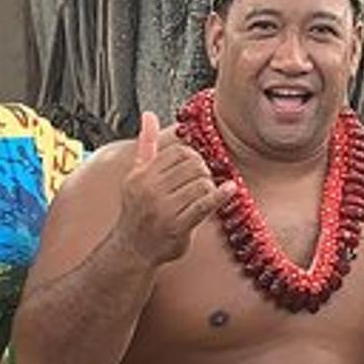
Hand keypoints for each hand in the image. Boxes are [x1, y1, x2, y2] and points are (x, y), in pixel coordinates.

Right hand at [116, 111, 233, 266]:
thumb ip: (146, 144)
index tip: (196, 166)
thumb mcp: (137, 175)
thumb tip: (149, 115)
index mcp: (141, 174)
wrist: (133, 249)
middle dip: (204, 171)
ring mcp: (163, 209)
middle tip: (204, 180)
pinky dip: (221, 195)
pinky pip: (205, 204)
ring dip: (210, 186)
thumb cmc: (138, 210)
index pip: (178, 153)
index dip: (194, 156)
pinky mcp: (177, 226)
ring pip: (201, 184)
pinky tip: (230, 190)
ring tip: (207, 192)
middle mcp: (150, 190)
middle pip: (192, 166)